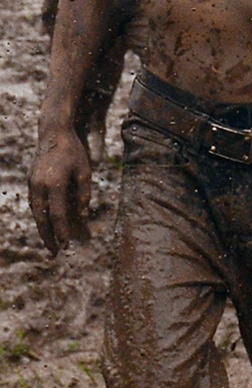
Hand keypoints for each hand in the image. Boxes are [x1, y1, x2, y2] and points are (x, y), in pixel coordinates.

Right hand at [29, 131, 93, 251]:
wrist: (53, 134)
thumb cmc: (74, 152)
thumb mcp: (85, 172)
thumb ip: (84, 195)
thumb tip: (83, 216)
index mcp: (54, 184)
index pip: (58, 214)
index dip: (62, 230)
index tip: (66, 245)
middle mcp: (39, 186)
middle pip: (42, 218)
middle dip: (48, 237)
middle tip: (54, 253)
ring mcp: (32, 184)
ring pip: (35, 213)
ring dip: (42, 229)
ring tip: (50, 244)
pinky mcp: (30, 182)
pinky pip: (34, 204)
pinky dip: (39, 217)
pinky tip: (46, 226)